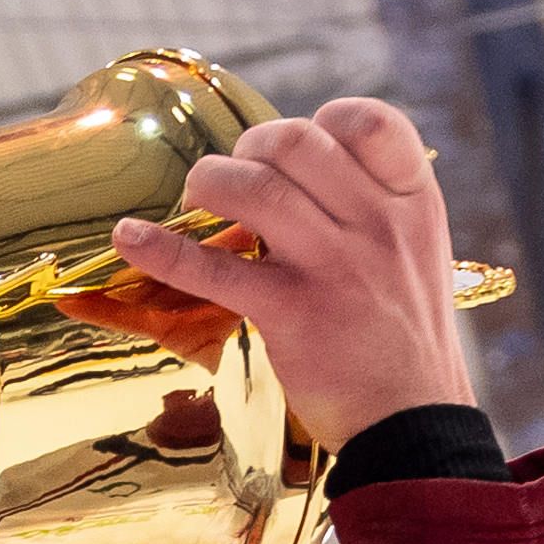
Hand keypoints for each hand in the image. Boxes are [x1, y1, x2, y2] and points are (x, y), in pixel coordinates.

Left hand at [103, 99, 479, 453]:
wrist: (412, 423)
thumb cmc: (405, 341)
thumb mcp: (415, 257)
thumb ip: (371, 211)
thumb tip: (300, 177)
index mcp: (412, 203)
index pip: (370, 121)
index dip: (325, 120)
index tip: (300, 149)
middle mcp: (376, 223)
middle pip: (297, 141)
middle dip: (250, 148)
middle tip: (234, 176)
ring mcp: (333, 266)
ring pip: (255, 187)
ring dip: (210, 182)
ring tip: (195, 199)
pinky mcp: (291, 311)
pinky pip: (214, 267)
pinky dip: (161, 249)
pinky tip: (128, 237)